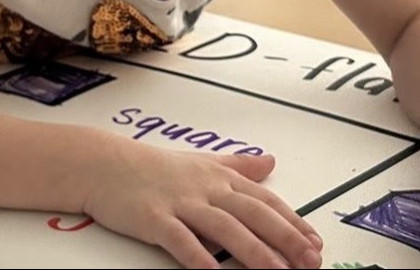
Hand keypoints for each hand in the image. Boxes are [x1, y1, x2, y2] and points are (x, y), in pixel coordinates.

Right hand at [83, 141, 322, 268]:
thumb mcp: (202, 160)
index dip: (292, 221)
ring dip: (254, 251)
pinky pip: (181, 240)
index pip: (265, 200)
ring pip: (225, 228)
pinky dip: (199, 257)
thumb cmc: (154, 166)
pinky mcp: (155, 218)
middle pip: (253, 214)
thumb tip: (270, 161)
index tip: (314, 242)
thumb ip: (238, 164)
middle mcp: (206, 188)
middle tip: (310, 260)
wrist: (105, 163)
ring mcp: (181, 202)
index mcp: (219, 176)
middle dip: (285, 238)